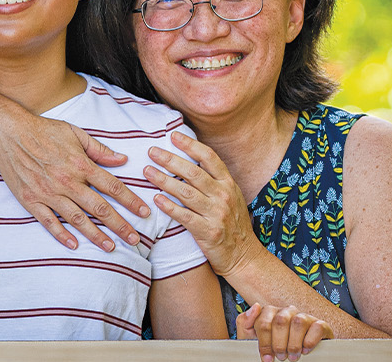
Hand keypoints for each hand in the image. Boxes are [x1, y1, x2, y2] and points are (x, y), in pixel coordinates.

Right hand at [0, 112, 144, 251]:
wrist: (8, 132)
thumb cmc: (43, 130)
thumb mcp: (75, 133)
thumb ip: (99, 149)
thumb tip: (122, 159)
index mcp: (80, 164)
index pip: (112, 186)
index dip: (130, 201)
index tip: (144, 212)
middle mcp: (67, 181)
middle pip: (99, 208)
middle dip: (119, 225)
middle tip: (134, 239)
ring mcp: (48, 192)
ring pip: (77, 219)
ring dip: (95, 235)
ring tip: (111, 247)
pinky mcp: (31, 200)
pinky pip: (49, 222)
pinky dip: (61, 235)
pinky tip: (74, 245)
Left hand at [144, 131, 260, 275]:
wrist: (244, 256)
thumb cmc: (232, 225)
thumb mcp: (229, 198)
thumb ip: (213, 181)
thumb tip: (188, 161)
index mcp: (229, 184)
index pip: (209, 157)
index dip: (190, 144)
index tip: (173, 135)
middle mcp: (224, 196)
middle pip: (193, 172)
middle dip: (170, 159)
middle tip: (152, 151)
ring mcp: (216, 214)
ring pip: (186, 192)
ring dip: (164, 180)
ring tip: (147, 171)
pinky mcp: (208, 232)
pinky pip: (184, 216)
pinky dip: (169, 206)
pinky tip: (156, 198)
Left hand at [237, 303, 333, 361]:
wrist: (295, 360)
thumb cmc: (272, 348)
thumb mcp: (252, 338)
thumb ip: (245, 323)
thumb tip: (256, 306)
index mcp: (269, 312)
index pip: (264, 322)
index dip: (264, 343)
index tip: (267, 358)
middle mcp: (287, 311)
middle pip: (280, 321)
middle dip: (279, 343)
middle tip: (281, 357)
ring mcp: (304, 316)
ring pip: (298, 322)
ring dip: (294, 343)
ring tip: (293, 357)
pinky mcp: (320, 324)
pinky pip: (317, 327)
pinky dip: (310, 341)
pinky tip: (306, 350)